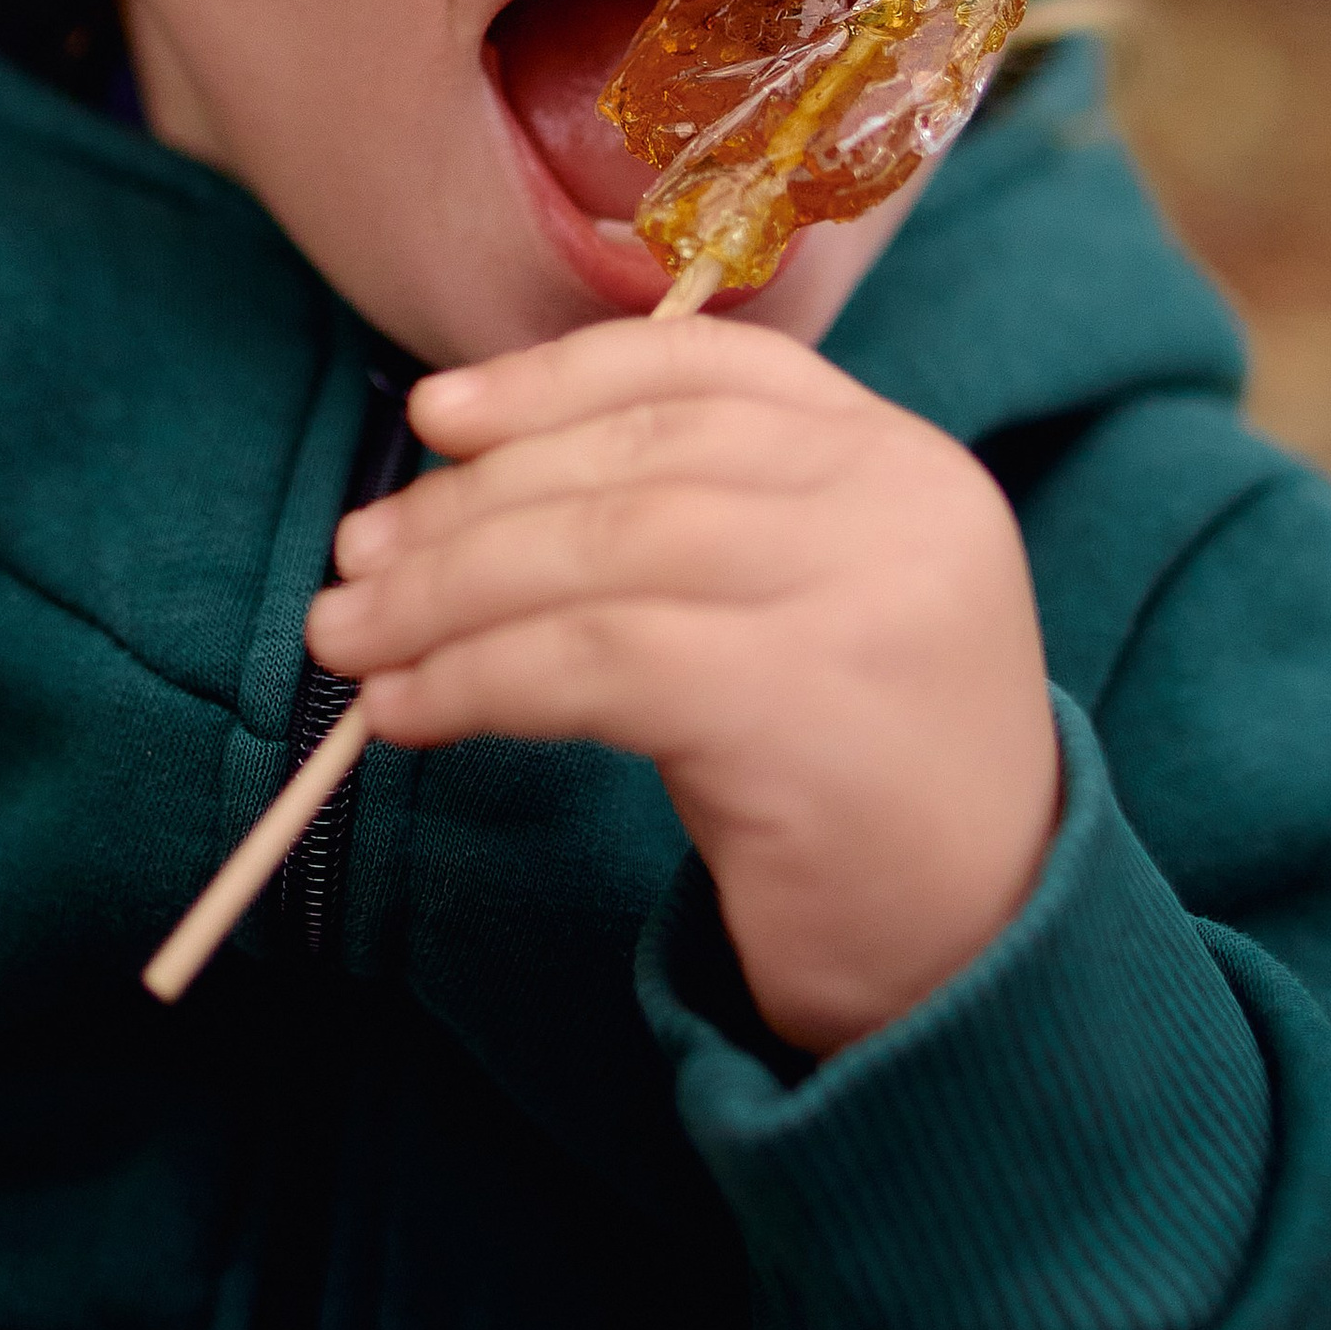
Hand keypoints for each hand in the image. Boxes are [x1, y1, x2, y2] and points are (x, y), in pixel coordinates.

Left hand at [307, 321, 1059, 1054]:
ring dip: (446, 594)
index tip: (432, 415)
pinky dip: (477, 678)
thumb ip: (694, 519)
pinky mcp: (806, 706)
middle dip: (470, 503)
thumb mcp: (796, 610)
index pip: (700, 370)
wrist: (981, 959)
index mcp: (897, 457)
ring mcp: (865, 597)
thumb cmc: (851, 783)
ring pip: (601, 551)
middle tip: (356, 559)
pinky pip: (595, 662)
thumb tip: (462, 476)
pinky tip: (410, 712)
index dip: (551, 380)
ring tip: (349, 640)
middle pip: (634, 460)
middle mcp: (898, 503)